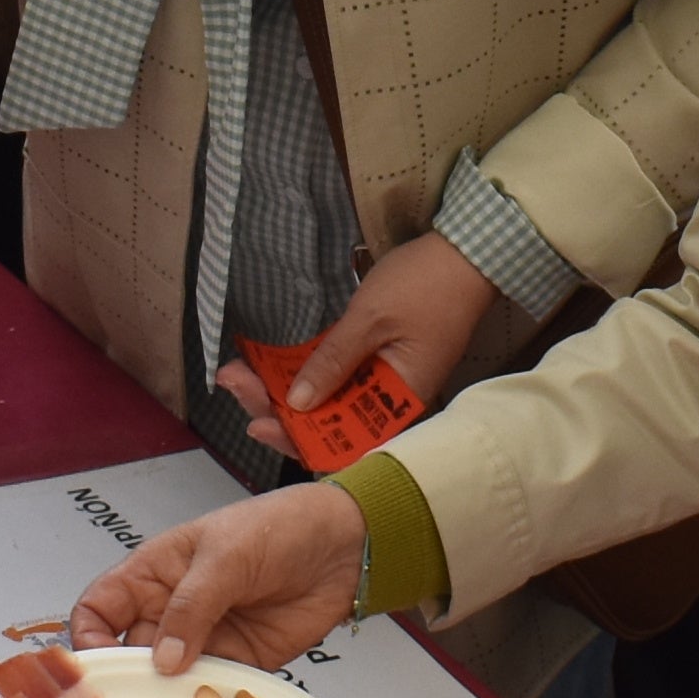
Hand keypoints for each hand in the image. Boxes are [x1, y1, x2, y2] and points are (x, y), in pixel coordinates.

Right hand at [69, 484, 371, 675]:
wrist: (344, 545)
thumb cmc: (279, 527)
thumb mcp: (226, 556)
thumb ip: (192, 606)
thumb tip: (164, 659)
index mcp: (154, 573)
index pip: (99, 609)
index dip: (88, 637)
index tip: (97, 664)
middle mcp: (171, 611)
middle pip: (128, 654)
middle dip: (125, 681)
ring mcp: (204, 640)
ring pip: (167, 681)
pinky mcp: (239, 663)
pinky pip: (211, 692)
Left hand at [213, 233, 504, 460]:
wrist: (465, 252)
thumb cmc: (425, 284)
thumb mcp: (371, 321)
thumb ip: (333, 362)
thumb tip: (297, 404)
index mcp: (399, 404)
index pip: (344, 444)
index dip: (297, 440)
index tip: (257, 423)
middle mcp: (390, 403)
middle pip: (327, 425)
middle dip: (277, 410)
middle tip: (233, 382)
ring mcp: (382, 383)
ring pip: (326, 402)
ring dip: (282, 390)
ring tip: (237, 372)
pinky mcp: (375, 362)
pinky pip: (335, 378)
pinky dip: (302, 372)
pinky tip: (266, 363)